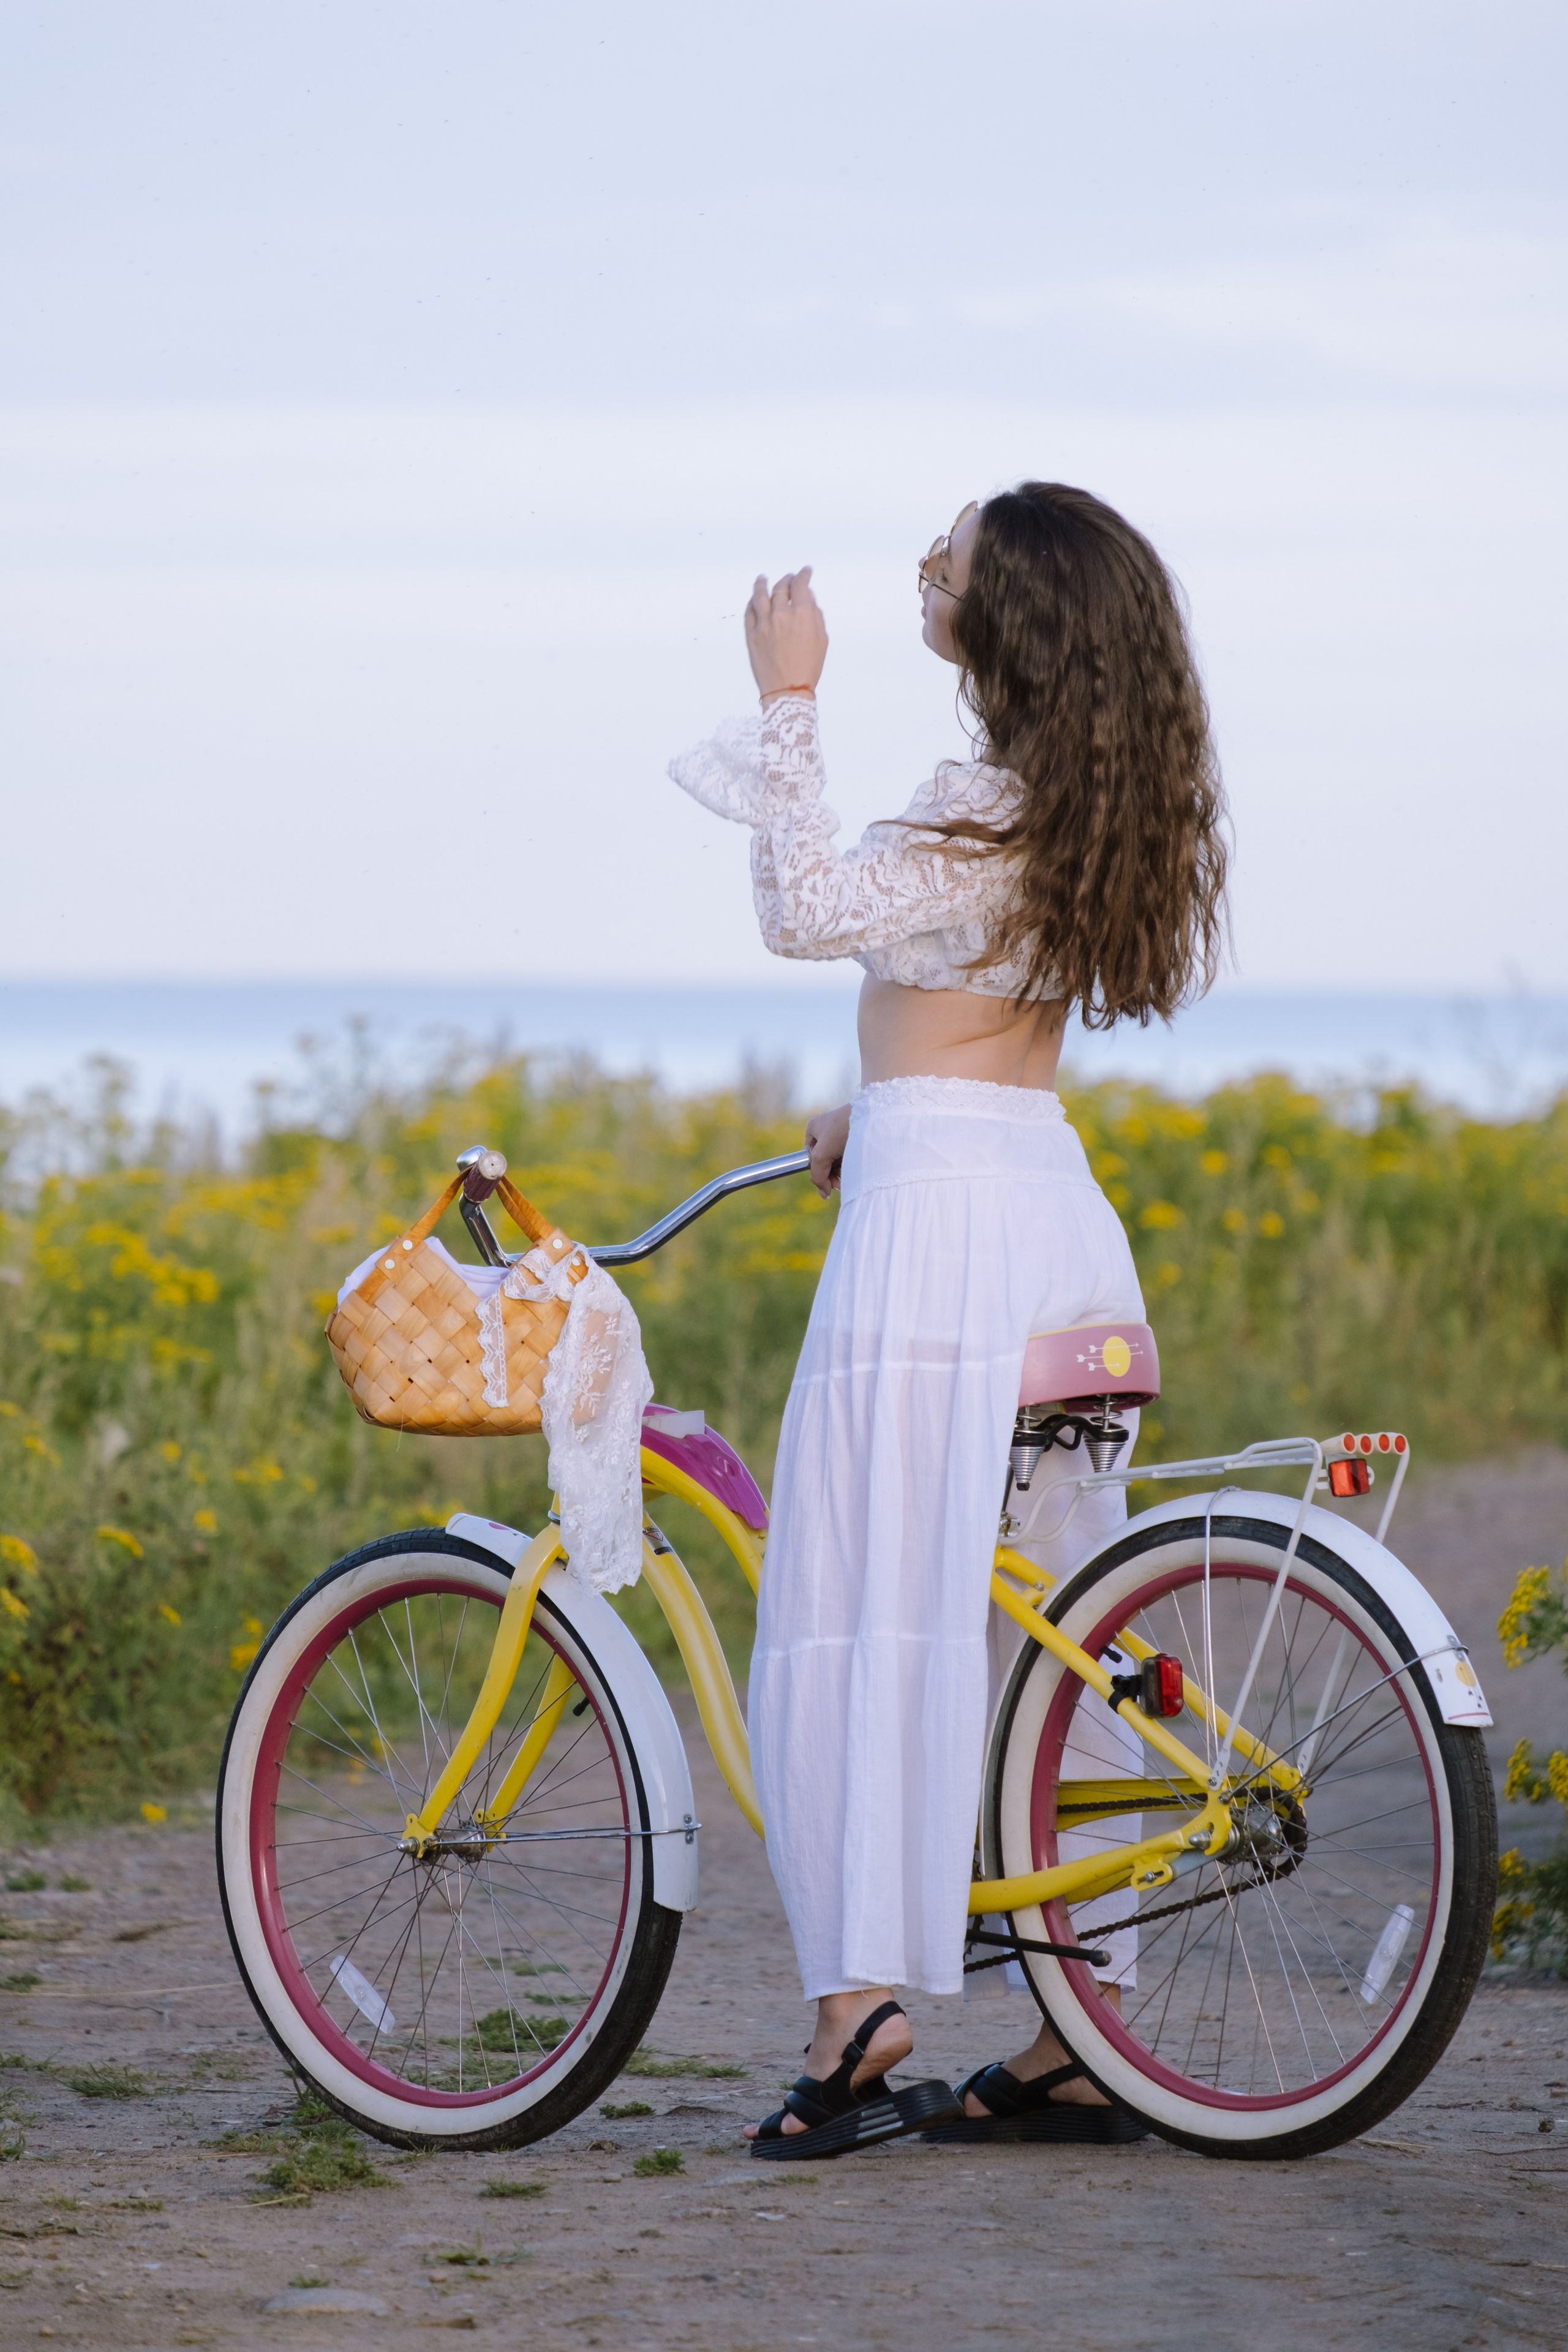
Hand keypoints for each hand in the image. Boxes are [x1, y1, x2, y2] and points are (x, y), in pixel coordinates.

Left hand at [746, 567, 827, 699]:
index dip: (803, 575)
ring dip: (762, 583)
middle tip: (789, 578)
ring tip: (762, 578)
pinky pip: (749, 612)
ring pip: (759, 594)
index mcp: (802, 614)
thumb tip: (808, 598)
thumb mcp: (821, 639)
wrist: (788, 690)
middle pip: (781, 587)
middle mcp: (781, 614)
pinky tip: (753, 599)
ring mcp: (763, 623)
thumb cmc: (808, 667)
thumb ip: (815, 615)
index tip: (805, 572)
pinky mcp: (751, 634)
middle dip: (786, 580)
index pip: (801, 584)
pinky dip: (752, 602)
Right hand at [804, 1102, 851, 1197]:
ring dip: (842, 1171)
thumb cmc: (842, 1129)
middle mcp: (826, 1129)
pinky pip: (850, 1155)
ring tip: (848, 1177)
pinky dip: (851, 1164)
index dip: (819, 1173)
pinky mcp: (856, 1135)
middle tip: (840, 1185)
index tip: (828, 1186)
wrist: (872, 1115)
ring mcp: (842, 1132)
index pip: (811, 1158)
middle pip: (825, 1160)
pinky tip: (856, 1169)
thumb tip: (823, 1193)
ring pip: (838, 1159)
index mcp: (813, 1128)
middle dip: (832, 1174)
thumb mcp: (822, 1154)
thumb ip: (817, 1174)